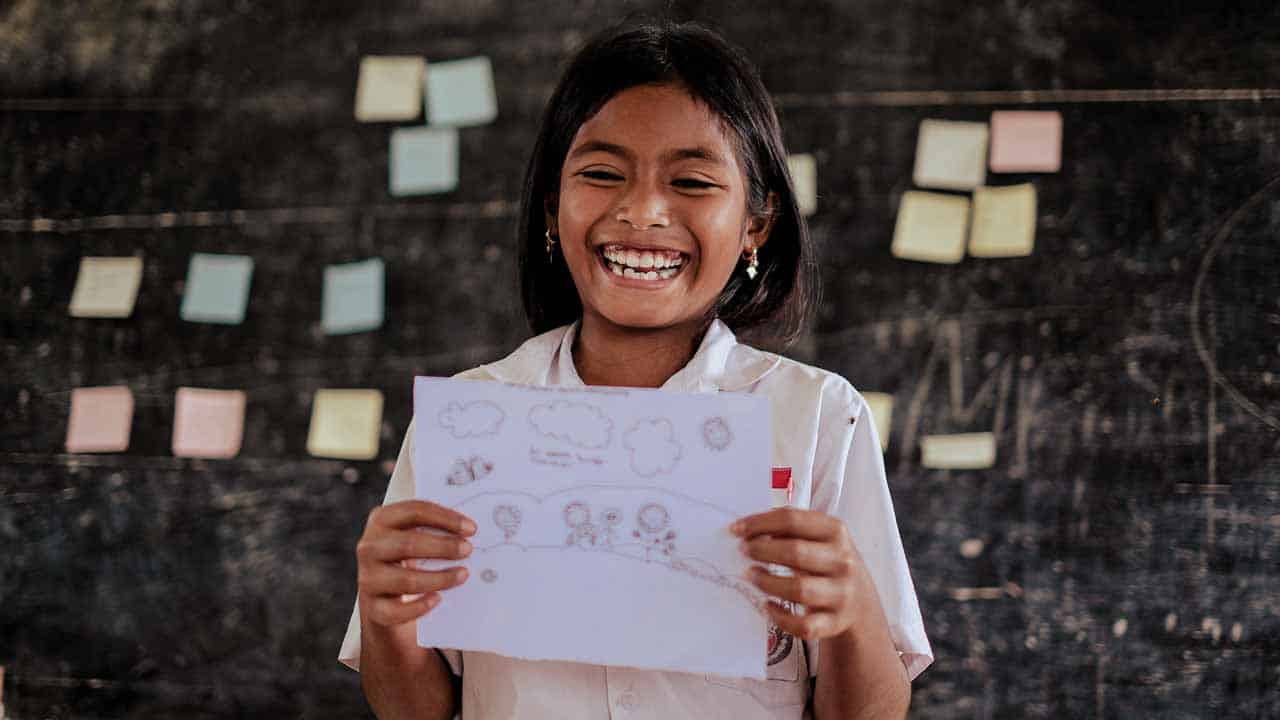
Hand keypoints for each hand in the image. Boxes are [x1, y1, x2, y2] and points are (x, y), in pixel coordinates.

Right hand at [357, 500, 476, 627]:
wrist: (381, 595)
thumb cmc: (404, 559)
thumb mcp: (413, 537)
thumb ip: (434, 530)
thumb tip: (468, 533)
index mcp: (381, 521)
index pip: (414, 512)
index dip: (445, 518)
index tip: (470, 528)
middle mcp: (369, 547)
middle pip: (408, 544)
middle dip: (443, 547)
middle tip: (467, 550)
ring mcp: (368, 578)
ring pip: (406, 580)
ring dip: (440, 578)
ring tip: (462, 574)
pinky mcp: (373, 607)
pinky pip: (398, 610)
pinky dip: (420, 606)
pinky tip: (438, 599)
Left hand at [732, 508, 873, 641]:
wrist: (860, 602)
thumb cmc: (827, 563)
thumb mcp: (819, 538)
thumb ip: (790, 529)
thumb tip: (749, 528)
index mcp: (836, 532)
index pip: (793, 520)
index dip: (760, 523)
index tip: (736, 529)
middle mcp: (843, 562)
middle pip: (795, 552)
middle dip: (762, 550)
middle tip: (744, 551)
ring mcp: (841, 594)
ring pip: (798, 589)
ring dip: (767, 582)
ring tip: (751, 575)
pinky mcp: (834, 623)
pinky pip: (803, 625)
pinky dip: (780, 617)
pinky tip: (767, 606)